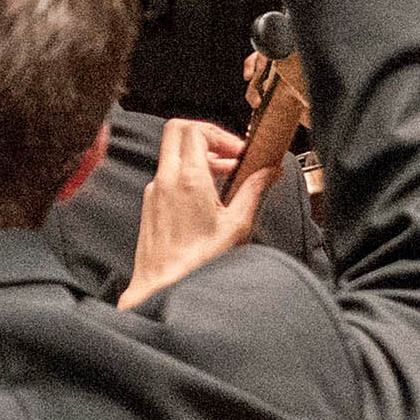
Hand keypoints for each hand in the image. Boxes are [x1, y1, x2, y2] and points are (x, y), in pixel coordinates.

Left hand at [120, 119, 266, 307]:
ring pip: (173, 154)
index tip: (239, 152)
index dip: (220, 134)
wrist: (162, 288)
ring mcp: (154, 191)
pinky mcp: (150, 204)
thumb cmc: (198, 262)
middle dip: (207, 137)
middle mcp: (165, 179)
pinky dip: (188, 175)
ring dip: (199, 158)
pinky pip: (168, 175)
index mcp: (187, 179)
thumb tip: (269, 171)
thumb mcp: (236, 225)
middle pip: (178, 132)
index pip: (195, 130)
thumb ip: (253, 191)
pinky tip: (208, 197)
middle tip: (230, 155)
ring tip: (227, 179)